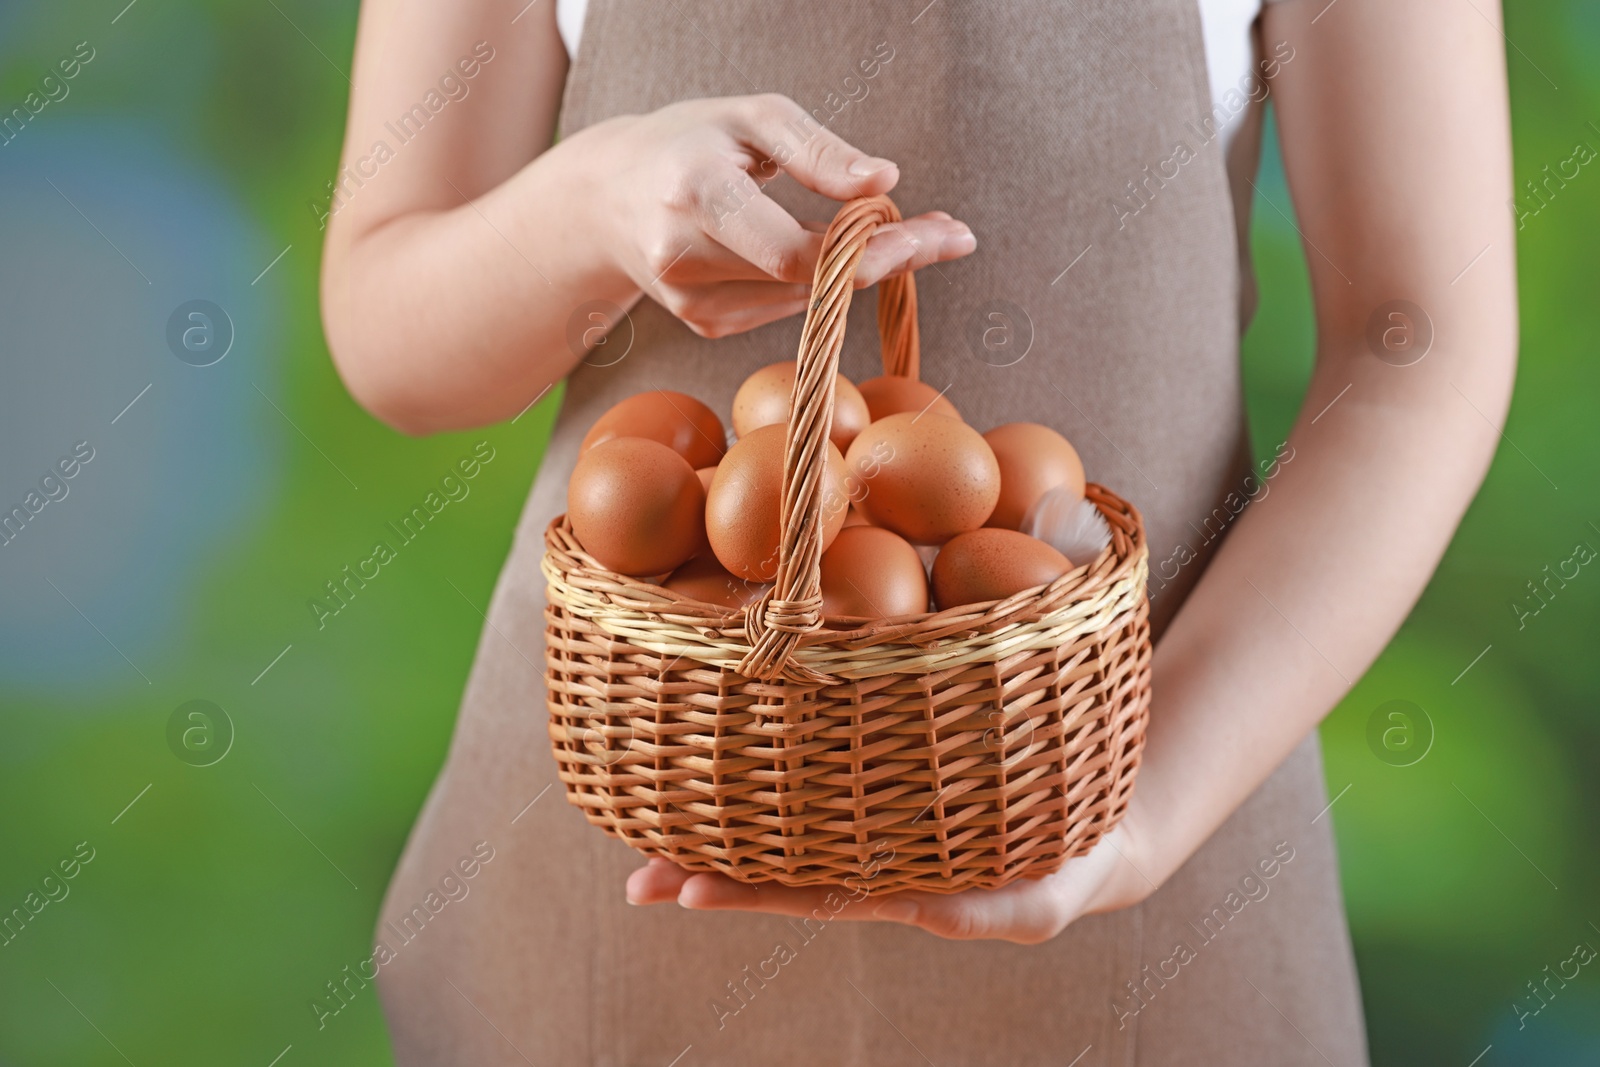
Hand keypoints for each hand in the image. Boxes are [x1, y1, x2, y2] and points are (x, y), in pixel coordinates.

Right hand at [571, 93, 975, 338]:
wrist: (606, 199)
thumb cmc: (688, 142)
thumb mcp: (750, 117)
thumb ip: (818, 150)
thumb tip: (884, 182)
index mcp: (695, 194)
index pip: (794, 250)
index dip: (867, 251)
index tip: (930, 233)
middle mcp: (684, 259)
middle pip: (810, 281)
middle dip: (886, 257)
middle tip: (948, 234)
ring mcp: (692, 303)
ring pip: (806, 299)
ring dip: (863, 269)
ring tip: (906, 232)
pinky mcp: (703, 323)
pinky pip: (786, 306)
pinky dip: (822, 281)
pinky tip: (833, 251)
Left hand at [626, 818, 1156, 945]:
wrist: (1103, 841)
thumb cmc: (1078, 858)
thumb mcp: (1045, 899)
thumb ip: (998, 913)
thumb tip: (938, 919)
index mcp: (914, 896)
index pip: (817, 893)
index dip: (751, 889)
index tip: (688, 887)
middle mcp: (888, 876)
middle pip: (787, 879)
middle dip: (714, 878)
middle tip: (643, 879)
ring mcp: (888, 848)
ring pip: (795, 850)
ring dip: (725, 850)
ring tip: (653, 856)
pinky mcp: (895, 815)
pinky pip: (825, 818)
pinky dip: (770, 813)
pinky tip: (725, 799)